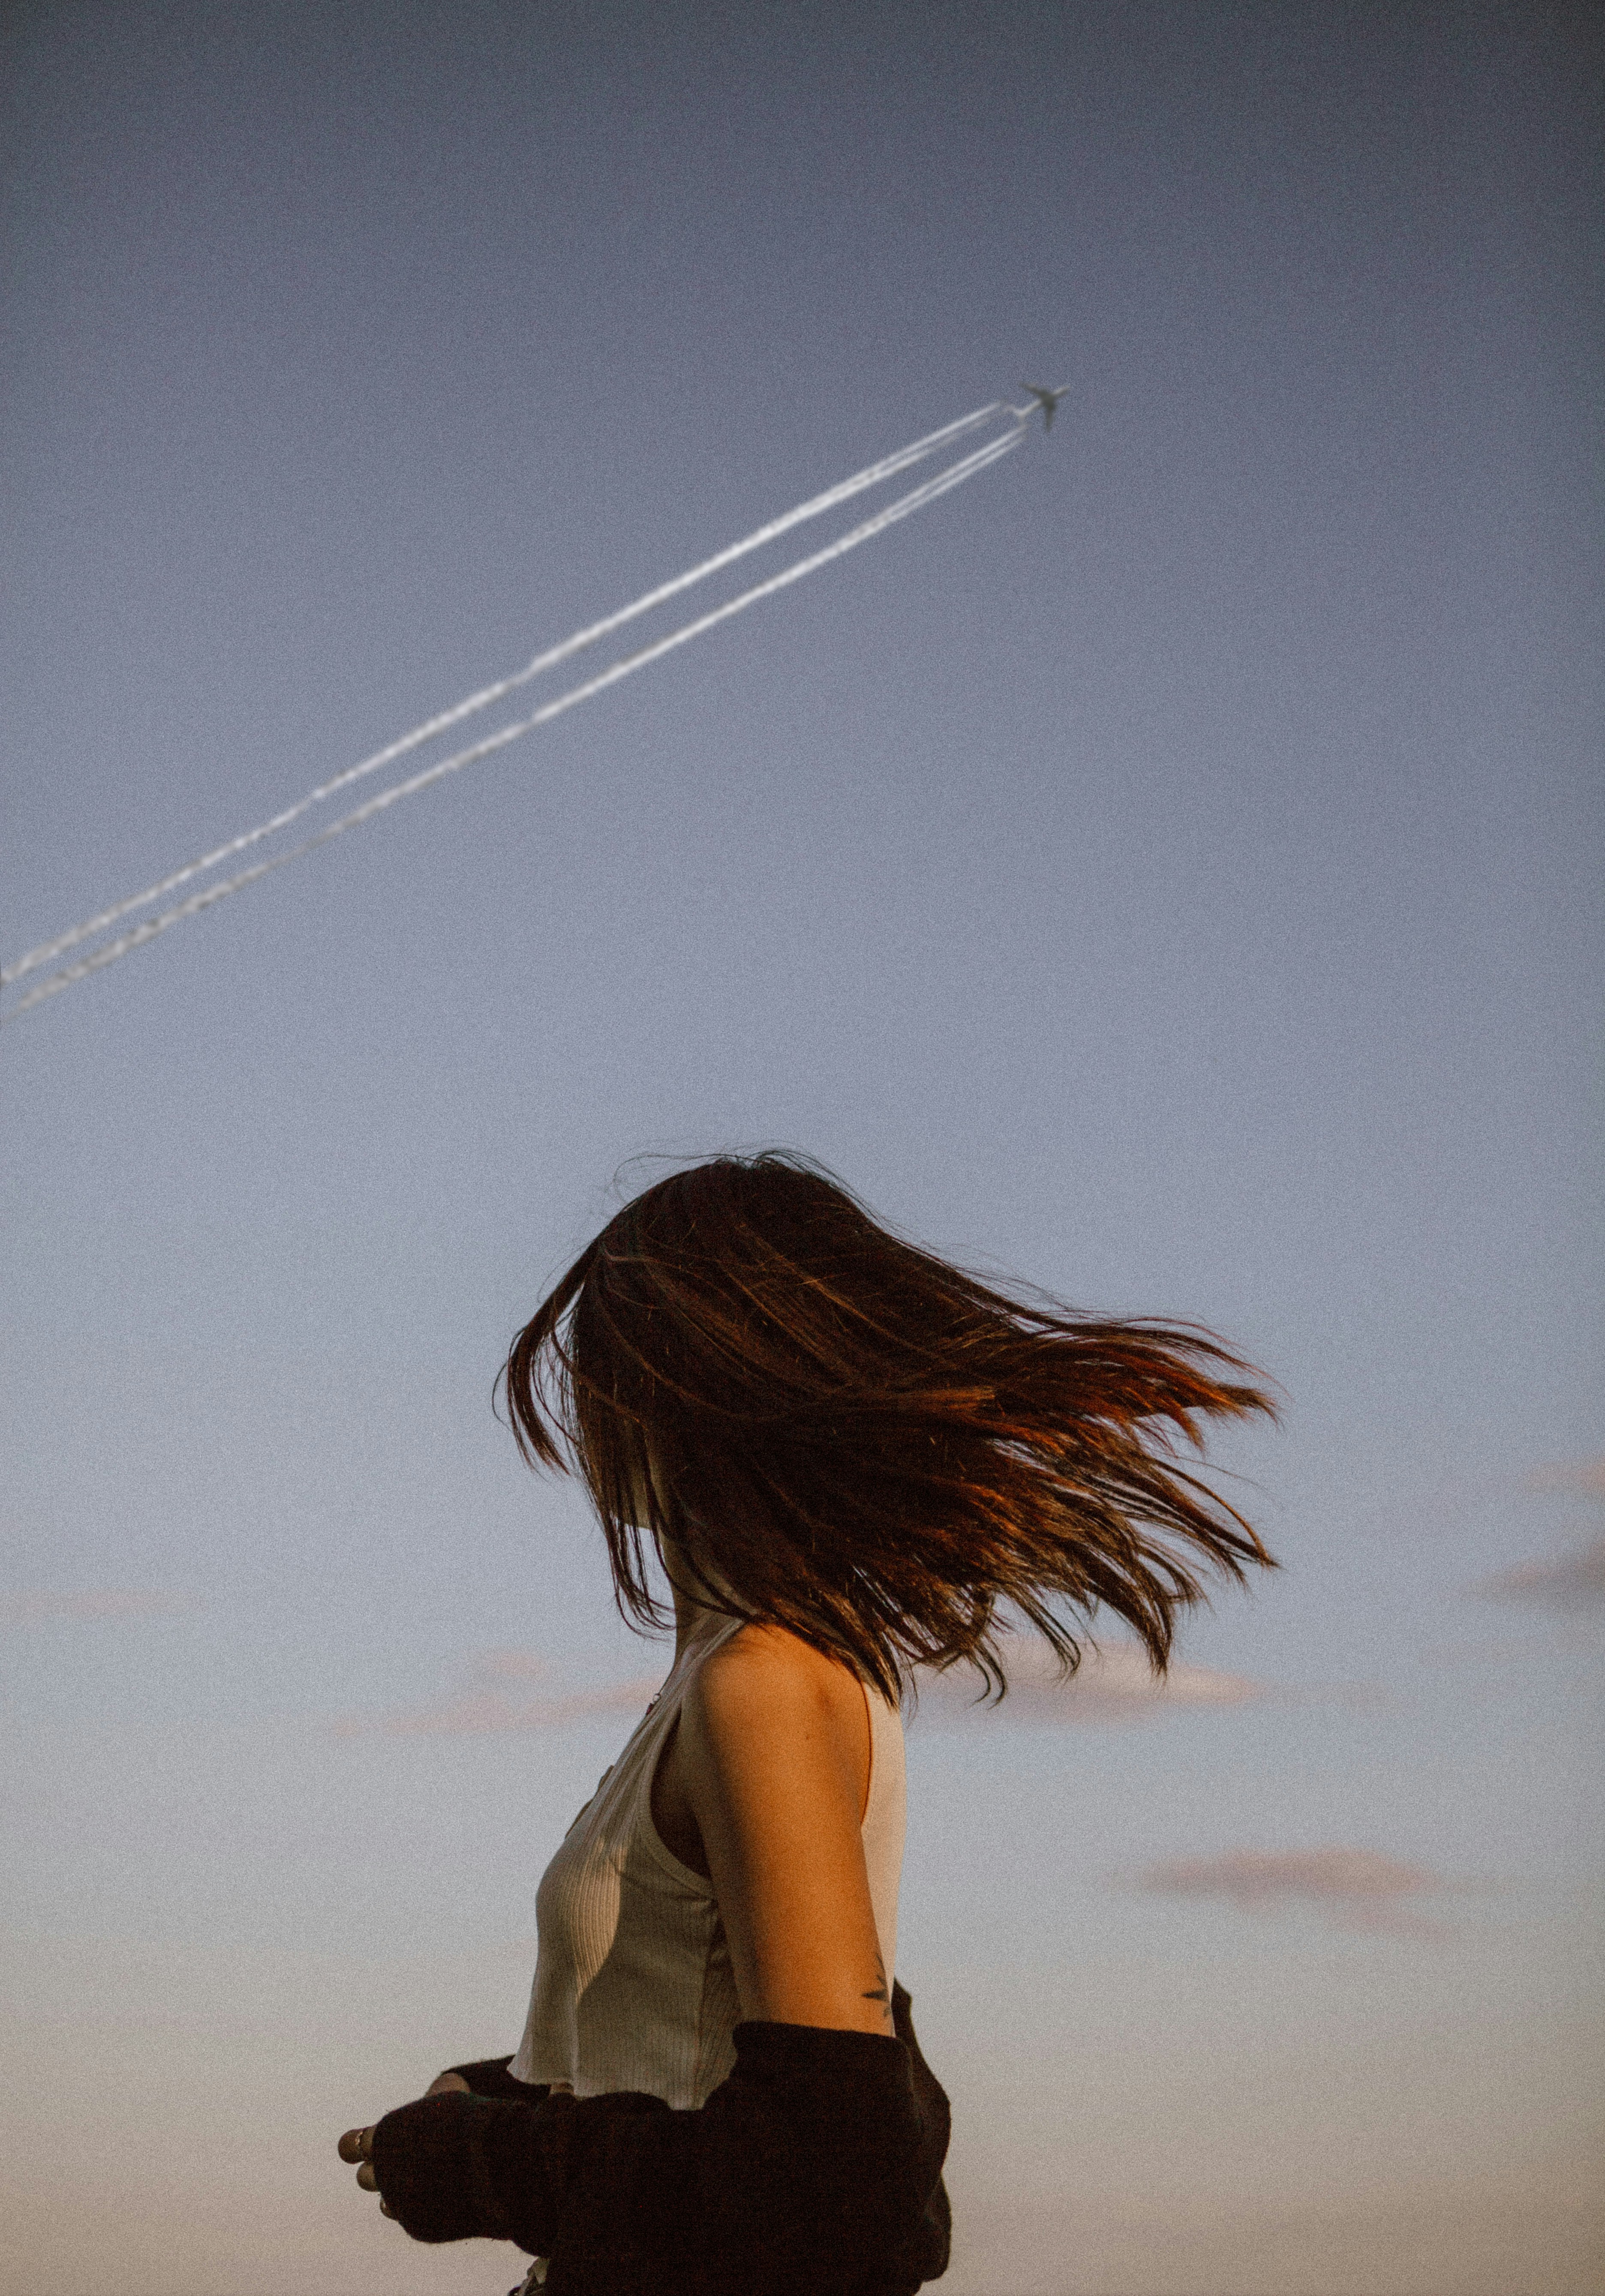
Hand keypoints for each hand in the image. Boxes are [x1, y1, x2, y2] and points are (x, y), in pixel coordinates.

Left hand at [339, 2073, 469, 2214]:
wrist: (484, 2158)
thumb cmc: (463, 2119)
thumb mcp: (447, 2097)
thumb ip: (433, 2100)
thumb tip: (440, 2090)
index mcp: (382, 2138)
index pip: (349, 2146)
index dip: (354, 2145)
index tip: (364, 2142)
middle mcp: (383, 2171)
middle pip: (364, 2178)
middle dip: (379, 2171)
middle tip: (398, 2162)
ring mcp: (398, 2200)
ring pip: (384, 2204)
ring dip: (396, 2195)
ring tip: (417, 2183)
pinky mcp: (416, 2221)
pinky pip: (409, 2217)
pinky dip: (419, 2209)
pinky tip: (436, 2197)